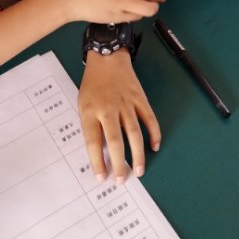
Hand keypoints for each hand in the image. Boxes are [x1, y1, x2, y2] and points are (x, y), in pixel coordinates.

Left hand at [79, 50, 160, 184]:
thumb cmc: (92, 85)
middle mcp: (108, 109)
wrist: (107, 58)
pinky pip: (149, 118)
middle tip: (122, 181)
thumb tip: (103, 153)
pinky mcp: (140, 98)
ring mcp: (126, 103)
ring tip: (139, 171)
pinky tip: (155, 147)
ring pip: (135, 133)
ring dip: (138, 155)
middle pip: (116, 141)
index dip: (97, 162)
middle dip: (120, 164)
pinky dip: (154, 133)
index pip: (93, 142)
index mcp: (90, 111)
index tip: (101, 178)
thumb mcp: (83, 105)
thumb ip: (91, 127)